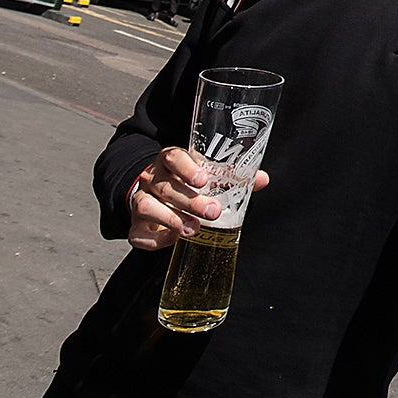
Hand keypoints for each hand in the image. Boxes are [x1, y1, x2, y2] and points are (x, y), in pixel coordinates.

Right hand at [126, 145, 269, 249]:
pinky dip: (156, 239)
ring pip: (146, 206)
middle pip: (165, 186)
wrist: (154, 196)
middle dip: (189, 200)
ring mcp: (139, 200)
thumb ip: (232, 177)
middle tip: (212, 211)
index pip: (173, 158)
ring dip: (171, 218)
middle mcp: (152, 178)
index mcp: (169, 161)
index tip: (203, 179)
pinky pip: (139, 234)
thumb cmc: (187, 183)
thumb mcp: (207, 176)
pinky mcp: (135, 225)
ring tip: (192, 228)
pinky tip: (174, 239)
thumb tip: (262, 179)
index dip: (187, 168)